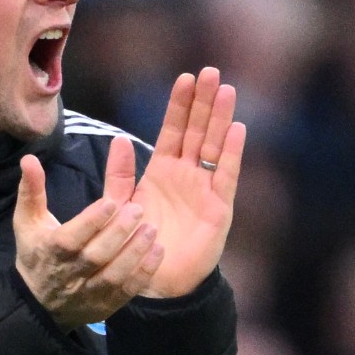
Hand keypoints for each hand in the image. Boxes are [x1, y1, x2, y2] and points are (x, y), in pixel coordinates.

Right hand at [13, 152, 162, 329]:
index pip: (72, 237)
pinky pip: (126, 290)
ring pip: (114, 274)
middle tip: (139, 210)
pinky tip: (157, 253)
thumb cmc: (36, 253)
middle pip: (96, 255)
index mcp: (51, 250)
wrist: (39, 303)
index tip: (112, 202)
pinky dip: (143, 274)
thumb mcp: (28, 222)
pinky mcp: (105, 303)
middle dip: (118, 232)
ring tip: (152, 230)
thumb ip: (31, 190)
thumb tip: (29, 158)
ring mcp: (89, 291)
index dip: (92, 221)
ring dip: (134, 252)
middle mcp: (71, 273)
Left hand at [129, 67, 244, 297]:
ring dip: (219, 119)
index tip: (185, 78)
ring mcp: (205, 190)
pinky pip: (225, 176)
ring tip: (225, 90)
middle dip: (203, 102)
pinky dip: (231, 153)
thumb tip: (119, 139)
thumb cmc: (137, 244)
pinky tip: (236, 130)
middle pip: (197, 130)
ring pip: (213, 146)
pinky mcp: (218, 209)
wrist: (155, 282)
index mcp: (163, 171)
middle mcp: (187, 176)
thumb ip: (119, 174)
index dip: (180, 104)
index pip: (174, 130)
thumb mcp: (119, 204)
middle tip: (210, 72)